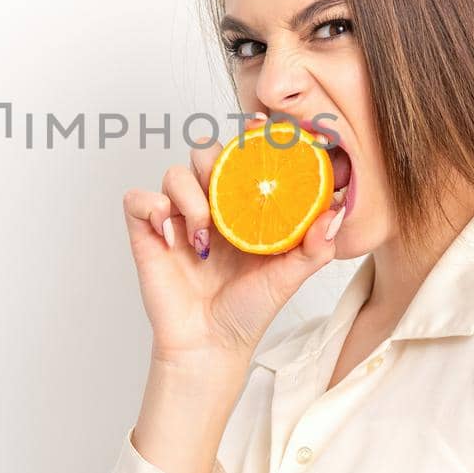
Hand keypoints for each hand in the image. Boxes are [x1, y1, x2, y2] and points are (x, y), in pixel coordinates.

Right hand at [120, 116, 344, 365]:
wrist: (210, 346)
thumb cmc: (247, 311)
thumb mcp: (289, 277)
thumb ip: (314, 247)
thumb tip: (335, 212)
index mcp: (243, 207)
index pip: (243, 157)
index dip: (250, 135)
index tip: (263, 125)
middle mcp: (209, 205)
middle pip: (206, 151)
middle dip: (216, 160)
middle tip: (227, 189)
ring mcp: (177, 218)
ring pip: (174, 172)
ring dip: (189, 196)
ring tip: (203, 236)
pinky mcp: (147, 233)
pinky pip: (138, 199)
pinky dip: (152, 208)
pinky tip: (172, 238)